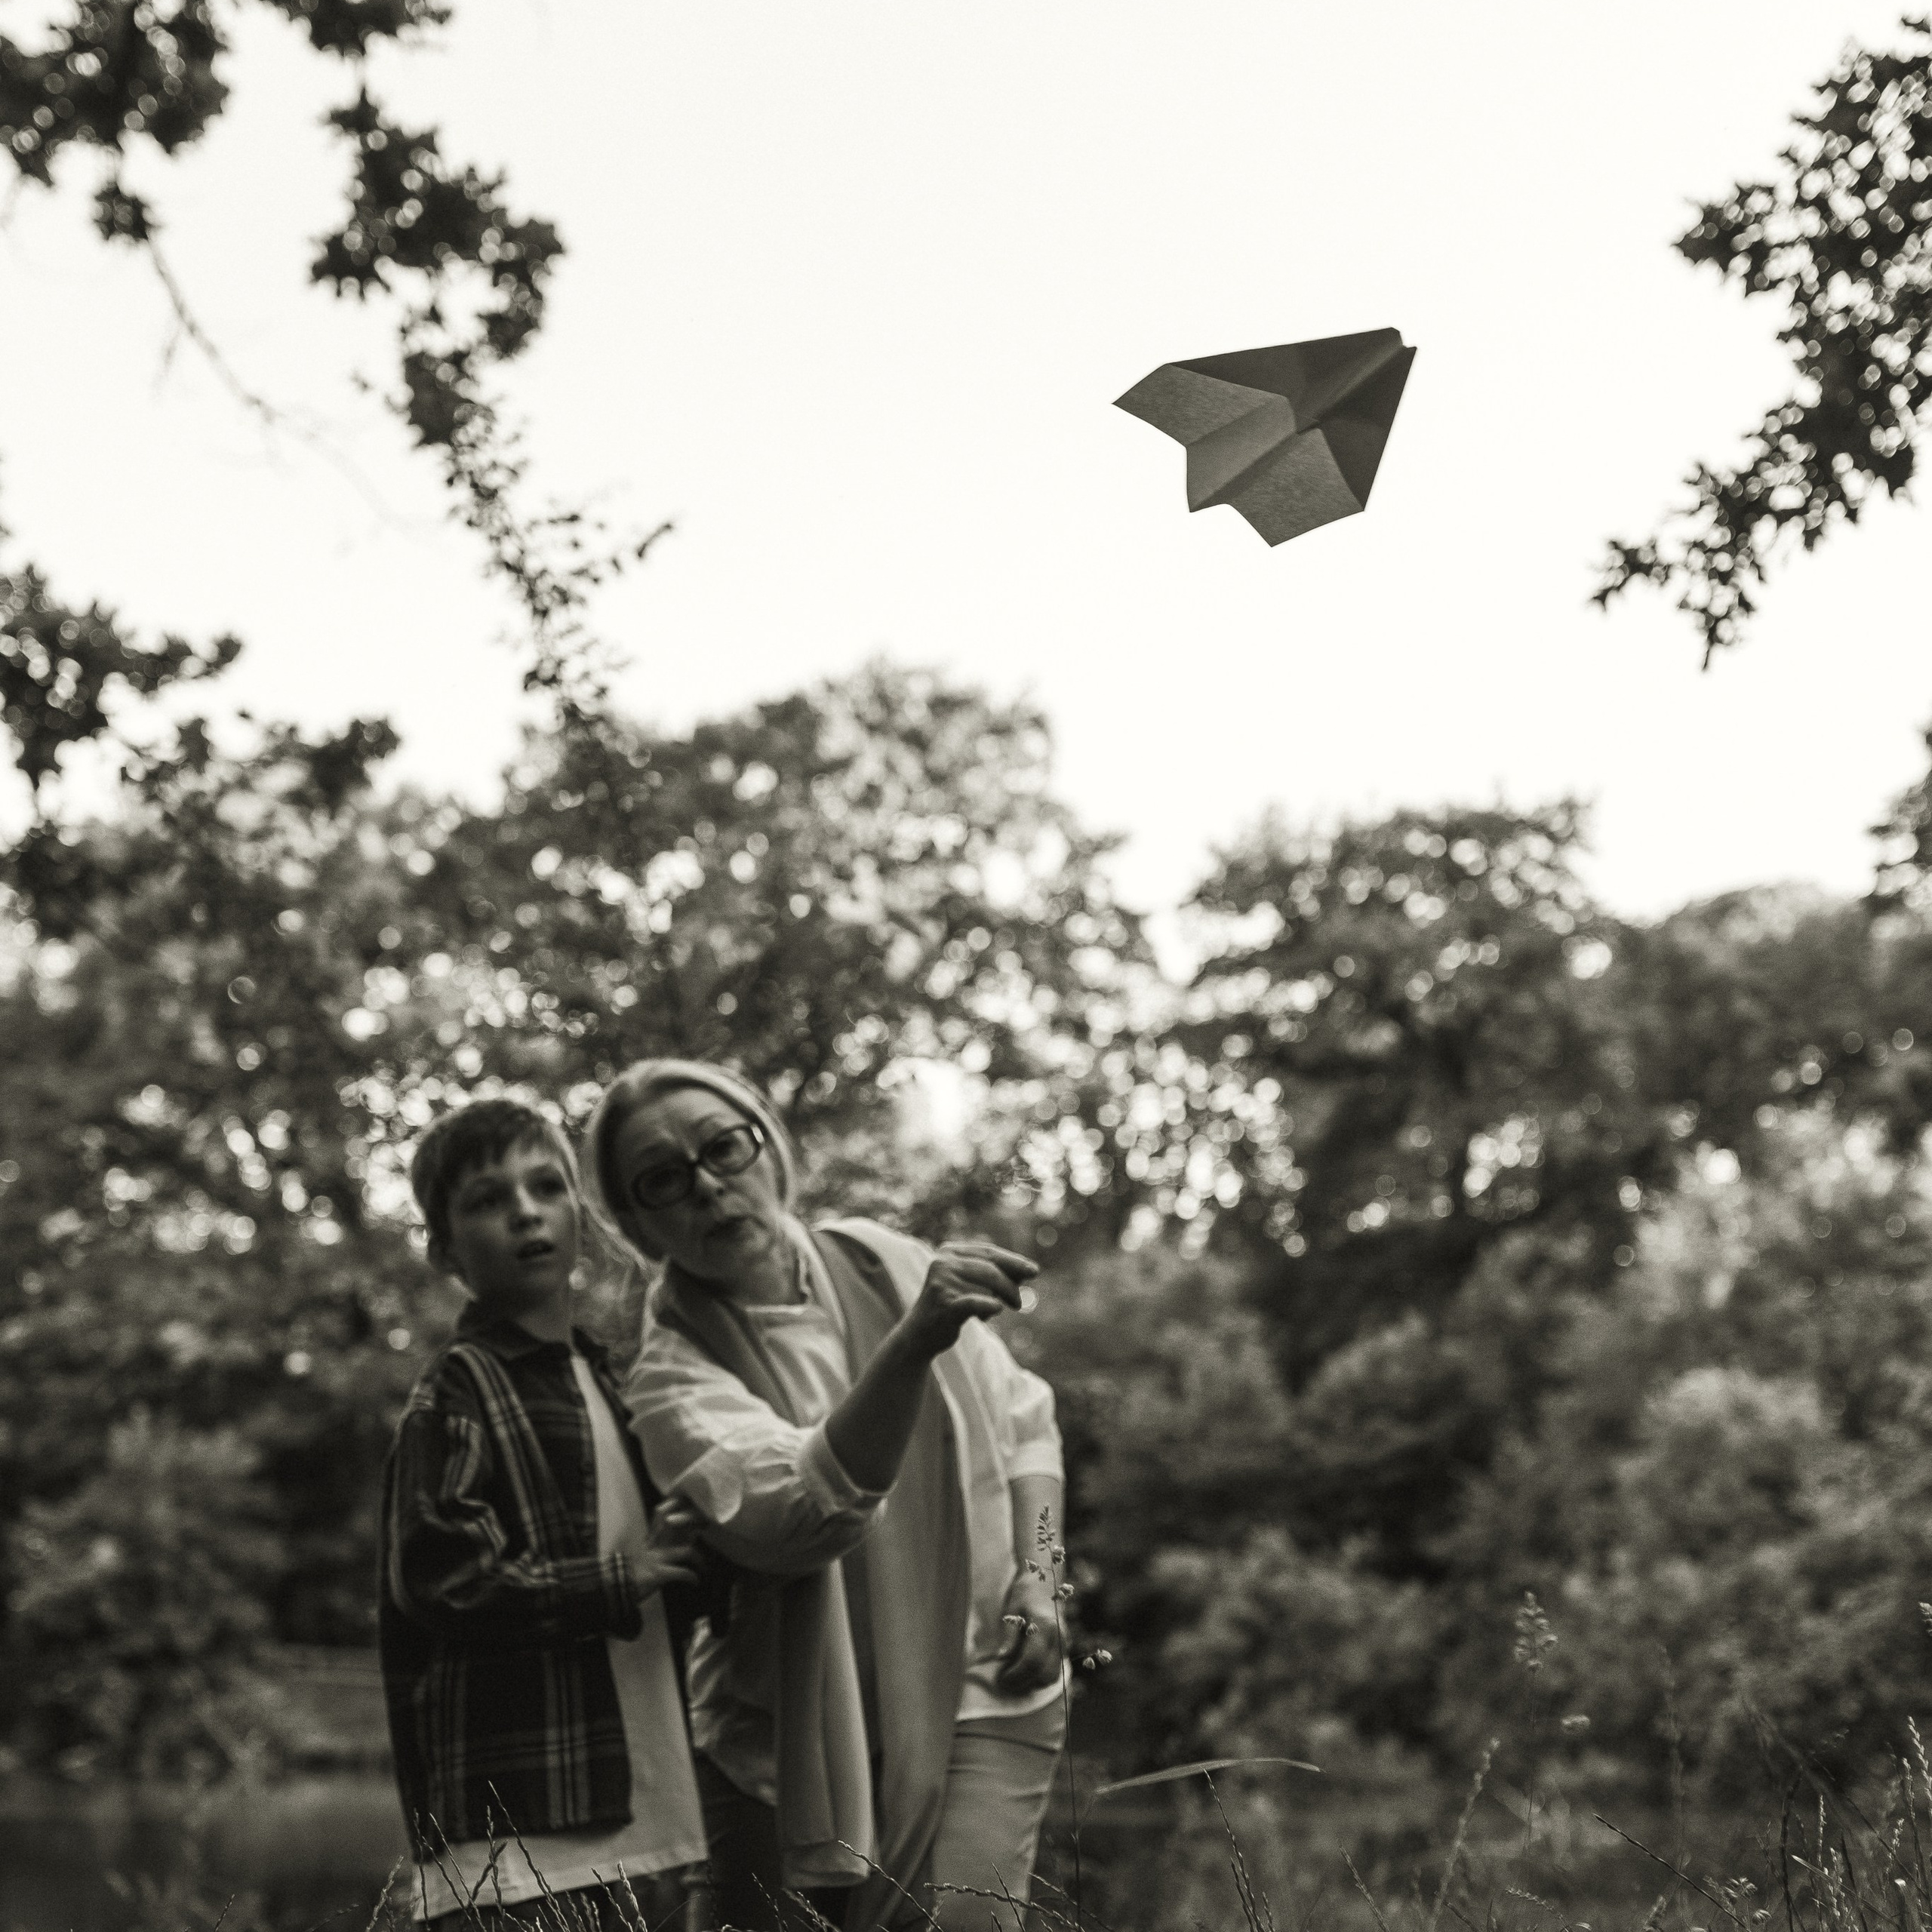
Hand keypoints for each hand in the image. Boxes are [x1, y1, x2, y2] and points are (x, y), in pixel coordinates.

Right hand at [623, 1495, 704, 1598]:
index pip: (665, 1521)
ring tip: (704, 1565)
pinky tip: (696, 1582)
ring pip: (686, 1551)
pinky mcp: (659, 1574)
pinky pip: (682, 1573)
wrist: (612, 1587)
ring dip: (698, 1558)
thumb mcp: (636, 1556)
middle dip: (694, 1528)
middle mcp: (654, 1547)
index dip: (680, 1516)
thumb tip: (653, 1546)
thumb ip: (647, 1548)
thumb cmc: (623, 1575)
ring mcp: (657, 1559)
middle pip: (678, 1529)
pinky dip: (691, 1577)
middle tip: (705, 1531)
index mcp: (648, 1542)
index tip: (693, 1515)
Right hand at [900, 1240, 1037, 1362]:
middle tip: (1019, 1302)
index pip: (988, 1252)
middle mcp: (943, 1262)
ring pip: (987, 1285)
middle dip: (1011, 1285)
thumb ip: (993, 1275)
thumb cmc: (951, 1307)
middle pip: (991, 1268)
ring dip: (1001, 1299)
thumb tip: (1029, 1271)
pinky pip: (976, 1302)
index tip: (1034, 1271)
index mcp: (949, 1251)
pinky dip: (990, 1306)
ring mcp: (942, 1282)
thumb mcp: (970, 1285)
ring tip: (1001, 1309)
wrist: (920, 1335)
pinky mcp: (944, 1304)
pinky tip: (997, 1310)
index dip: (1013, 1261)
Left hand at [994, 1566, 1063, 1695]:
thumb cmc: (1025, 1596)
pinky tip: (1025, 1671)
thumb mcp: (1013, 1611)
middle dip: (1025, 1683)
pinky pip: (1055, 1671)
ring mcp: (1066, 1644)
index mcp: (1046, 1626)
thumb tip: (1001, 1658)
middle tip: (1005, 1681)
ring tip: (1015, 1676)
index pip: (1033, 1661)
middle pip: (1046, 1675)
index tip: (1001, 1679)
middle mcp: (1060, 1638)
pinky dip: (1040, 1676)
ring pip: (1053, 1677)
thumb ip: (1009, 1635)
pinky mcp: (1066, 1648)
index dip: (1016, 1675)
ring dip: (1034, 1682)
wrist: (1045, 1585)